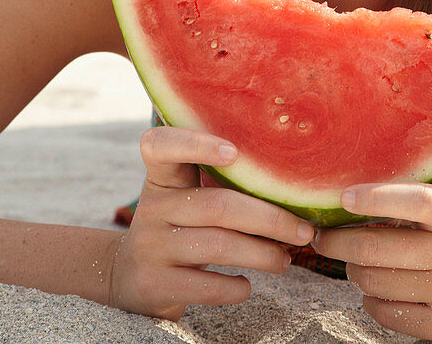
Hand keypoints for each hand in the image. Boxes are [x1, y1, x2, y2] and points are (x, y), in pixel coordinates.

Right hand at [107, 125, 313, 318]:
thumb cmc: (178, 225)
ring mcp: (150, 245)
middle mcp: (152, 207)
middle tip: (304, 230)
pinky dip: (233, 287)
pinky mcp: (152, 283)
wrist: (127, 276)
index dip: (196, 144)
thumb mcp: (185, 196)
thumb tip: (291, 183)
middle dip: (269, 218)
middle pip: (217, 205)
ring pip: (217, 245)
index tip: (234, 152)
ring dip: (261, 254)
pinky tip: (248, 287)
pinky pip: (203, 284)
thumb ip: (221, 183)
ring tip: (285, 260)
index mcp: (162, 177)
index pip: (163, 145)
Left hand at [313, 183, 431, 343]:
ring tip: (357, 263)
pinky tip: (377, 290)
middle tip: (324, 237)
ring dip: (354, 271)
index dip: (379, 198)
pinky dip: (370, 301)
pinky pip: (386, 314)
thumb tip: (355, 200)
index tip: (345, 197)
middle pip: (378, 248)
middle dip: (339, 242)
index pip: (420, 201)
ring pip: (375, 282)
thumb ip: (421, 206)